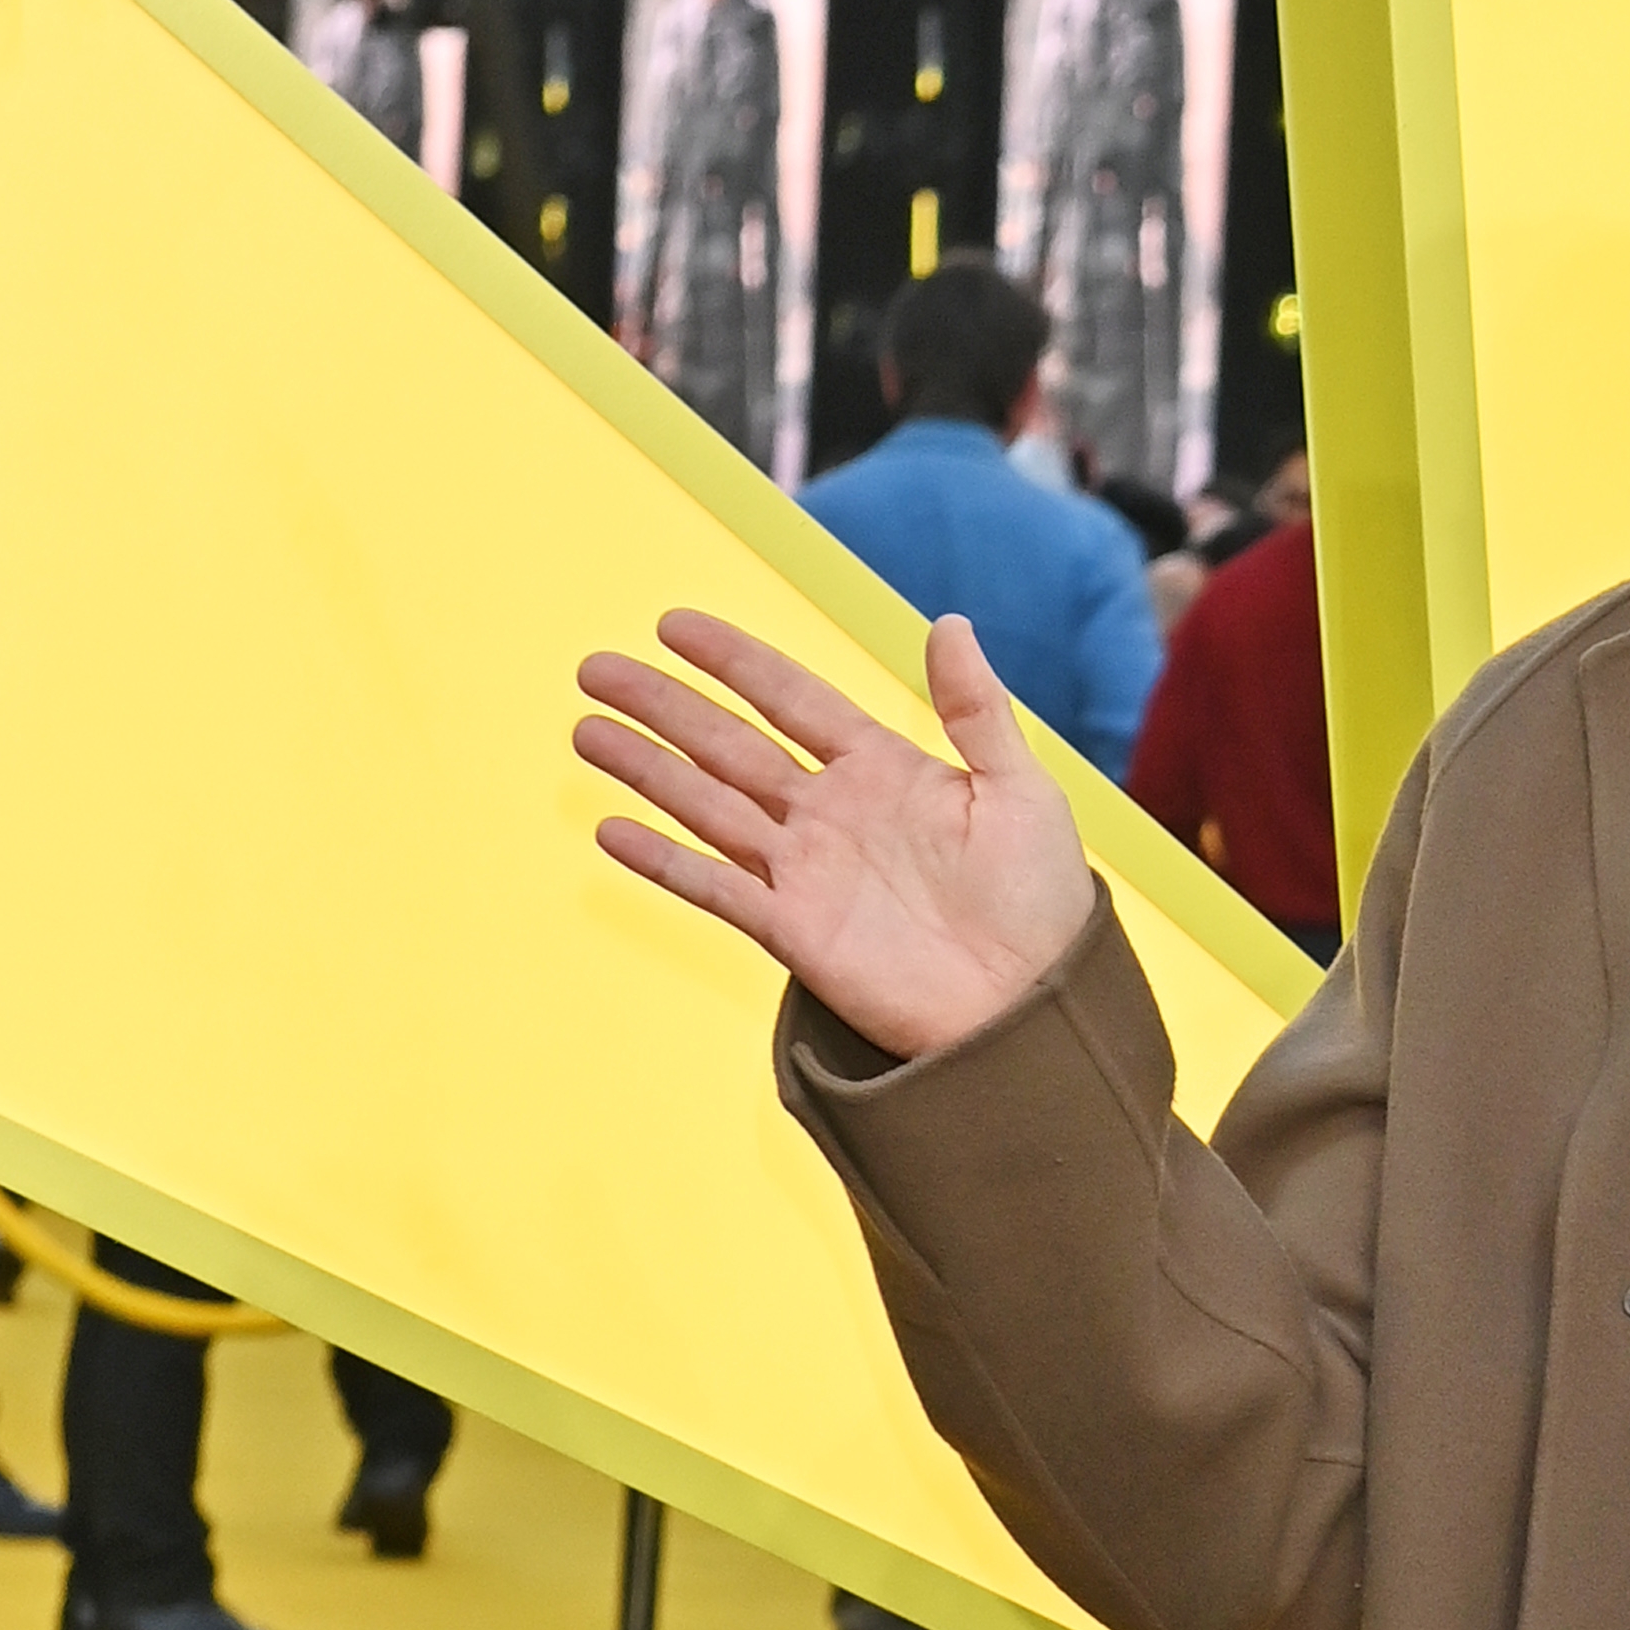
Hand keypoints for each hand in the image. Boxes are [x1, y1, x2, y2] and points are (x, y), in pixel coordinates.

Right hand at [575, 609, 1096, 1059]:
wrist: (1033, 1006)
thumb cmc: (1042, 900)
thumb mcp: (1020, 790)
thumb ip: (976, 710)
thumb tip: (950, 622)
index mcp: (883, 770)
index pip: (791, 699)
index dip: (734, 662)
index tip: (675, 626)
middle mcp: (831, 814)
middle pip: (729, 745)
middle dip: (663, 706)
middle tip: (596, 667)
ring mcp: (806, 872)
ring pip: (707, 806)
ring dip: (646, 770)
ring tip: (587, 731)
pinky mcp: (794, 931)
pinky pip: (716, 888)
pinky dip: (664, 861)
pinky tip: (613, 831)